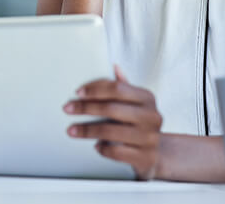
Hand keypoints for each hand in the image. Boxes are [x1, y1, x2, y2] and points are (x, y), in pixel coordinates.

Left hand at [63, 65, 162, 179]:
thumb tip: (114, 67)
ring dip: (87, 130)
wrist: (156, 154)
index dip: (95, 89)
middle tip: (68, 109)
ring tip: (72, 130)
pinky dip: (102, 148)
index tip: (78, 93)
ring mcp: (149, 137)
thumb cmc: (140, 124)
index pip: (118, 88)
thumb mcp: (136, 103)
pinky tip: (96, 146)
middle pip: (111, 108)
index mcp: (147, 98)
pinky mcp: (145, 157)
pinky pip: (116, 152)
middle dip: (86, 108)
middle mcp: (151, 116)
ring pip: (110, 131)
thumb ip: (124, 87)